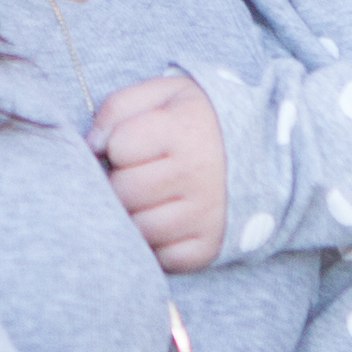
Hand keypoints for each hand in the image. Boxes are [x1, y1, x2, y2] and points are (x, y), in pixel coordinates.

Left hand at [89, 71, 227, 276]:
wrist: (259, 154)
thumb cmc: (196, 121)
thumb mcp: (164, 95)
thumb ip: (119, 107)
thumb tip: (93, 145)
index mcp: (188, 129)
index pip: (119, 146)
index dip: (118, 144)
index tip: (135, 143)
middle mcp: (199, 175)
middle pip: (124, 191)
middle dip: (120, 181)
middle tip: (137, 173)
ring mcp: (206, 215)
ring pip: (137, 227)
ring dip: (133, 214)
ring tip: (148, 197)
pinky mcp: (207, 247)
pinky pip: (160, 257)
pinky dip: (153, 243)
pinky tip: (163, 219)